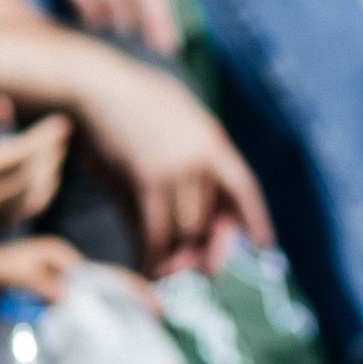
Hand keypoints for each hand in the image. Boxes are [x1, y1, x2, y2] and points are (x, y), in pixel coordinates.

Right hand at [0, 98, 71, 234]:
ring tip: (54, 158)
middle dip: (51, 155)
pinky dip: (35, 199)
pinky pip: (18, 216)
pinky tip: (38, 182)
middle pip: (31, 177)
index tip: (60, 123)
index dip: (45, 138)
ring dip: (49, 178)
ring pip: (31, 202)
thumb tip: (6, 107)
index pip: (22, 154)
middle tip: (60, 136)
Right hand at [72, 55, 270, 272]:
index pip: (243, 186)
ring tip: (164, 274)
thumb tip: (182, 198)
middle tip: (204, 273)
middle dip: (205, 250)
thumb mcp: (168, 128)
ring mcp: (174, 170)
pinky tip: (145, 267)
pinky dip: (150, 254)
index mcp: (212, 142)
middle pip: (211, 217)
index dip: (255, 217)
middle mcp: (200, 159)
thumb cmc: (128, 107)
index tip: (264, 243)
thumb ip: (179, 166)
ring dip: (174, 258)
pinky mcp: (145, 181)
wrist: (98, 88)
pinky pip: (154, 229)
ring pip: (184, 229)